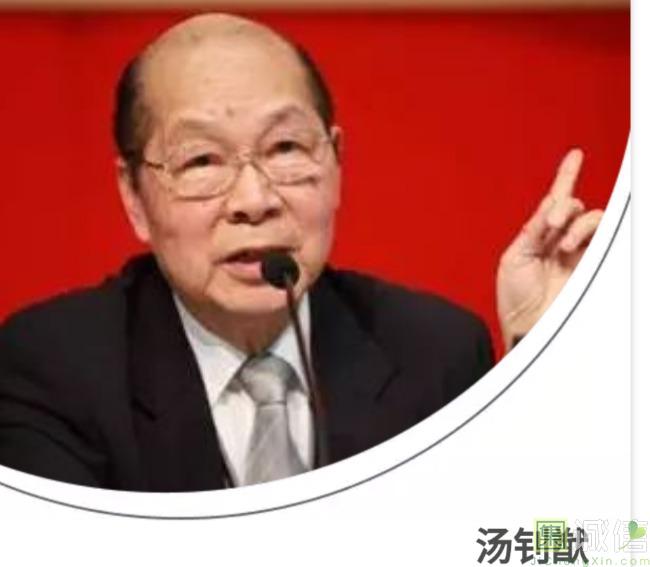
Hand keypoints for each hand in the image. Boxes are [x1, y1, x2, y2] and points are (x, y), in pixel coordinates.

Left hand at [497, 149, 602, 350]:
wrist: (528, 323)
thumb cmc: (516, 297)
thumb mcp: (515, 257)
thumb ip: (534, 230)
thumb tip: (551, 203)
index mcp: (537, 237)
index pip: (554, 202)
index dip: (566, 177)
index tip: (576, 155)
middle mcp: (559, 240)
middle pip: (572, 205)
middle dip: (562, 207)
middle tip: (548, 226)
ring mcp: (578, 251)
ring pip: (589, 216)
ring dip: (574, 221)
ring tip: (560, 243)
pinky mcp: (592, 262)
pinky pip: (599, 233)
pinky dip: (585, 229)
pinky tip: (570, 243)